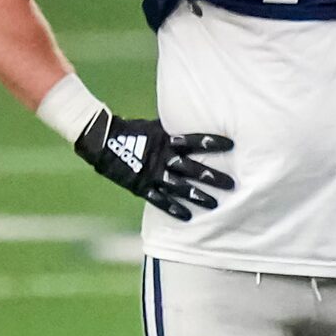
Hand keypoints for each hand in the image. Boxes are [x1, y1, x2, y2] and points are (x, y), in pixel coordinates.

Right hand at [74, 111, 233, 220]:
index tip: (232, 145)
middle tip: (232, 184)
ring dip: (198, 196)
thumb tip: (198, 118)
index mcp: (166, 140)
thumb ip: (176, 130)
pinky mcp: (141, 186)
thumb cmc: (133, 131)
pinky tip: (188, 217)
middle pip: (193, 168)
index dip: (212, 142)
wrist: (102, 140)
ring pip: (180, 187)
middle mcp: (163, 158)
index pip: (194, 141)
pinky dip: (174, 208)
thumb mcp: (156, 127)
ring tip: (215, 204)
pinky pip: (160, 200)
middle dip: (213, 177)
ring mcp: (152, 173)